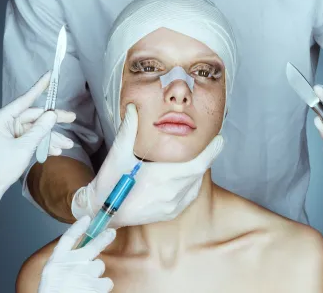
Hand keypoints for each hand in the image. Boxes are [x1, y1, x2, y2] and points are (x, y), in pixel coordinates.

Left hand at [0, 71, 75, 216]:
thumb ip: (40, 130)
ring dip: (53, 137)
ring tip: (67, 145)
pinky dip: (46, 144)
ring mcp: (14, 130)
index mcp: (2, 118)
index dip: (39, 87)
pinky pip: (36, 137)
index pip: (25, 100)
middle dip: (54, 121)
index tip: (50, 75)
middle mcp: (8, 121)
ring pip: (38, 128)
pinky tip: (57, 151)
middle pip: (36, 116)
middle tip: (72, 118)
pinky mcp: (19, 139)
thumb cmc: (2, 166)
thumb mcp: (24, 147)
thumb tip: (53, 115)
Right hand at [38, 216, 115, 292]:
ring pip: (99, 266)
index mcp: (56, 262)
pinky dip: (101, 286)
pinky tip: (91, 292)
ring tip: (85, 285)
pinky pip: (106, 281)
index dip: (78, 227)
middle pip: (92, 246)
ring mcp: (85, 274)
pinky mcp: (97, 285)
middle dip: (104, 238)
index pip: (68, 239)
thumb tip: (82, 254)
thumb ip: (65, 263)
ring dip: (96, 274)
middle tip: (111, 232)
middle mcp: (71, 264)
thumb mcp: (53, 276)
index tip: (86, 218)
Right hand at [72, 103, 223, 227]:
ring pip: (196, 185)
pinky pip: (190, 197)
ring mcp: (171, 207)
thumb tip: (135, 108)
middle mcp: (170, 195)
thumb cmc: (109, 183)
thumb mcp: (117, 155)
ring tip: (201, 157)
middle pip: (199, 174)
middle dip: (207, 157)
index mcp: (161, 178)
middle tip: (213, 144)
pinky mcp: (170, 214)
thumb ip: (128, 131)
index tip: (220, 140)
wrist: (101, 211)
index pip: (197, 165)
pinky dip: (193, 184)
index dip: (211, 152)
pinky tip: (190, 177)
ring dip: (199, 171)